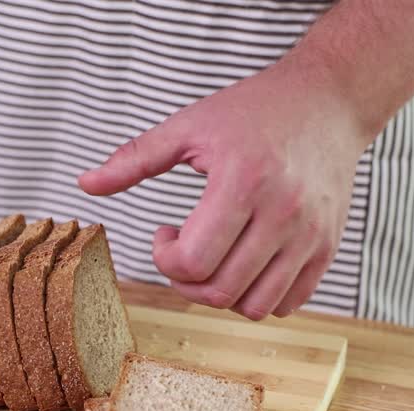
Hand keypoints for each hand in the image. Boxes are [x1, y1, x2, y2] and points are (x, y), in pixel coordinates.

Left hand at [78, 64, 368, 319]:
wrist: (329, 101)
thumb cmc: (255, 109)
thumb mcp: (190, 125)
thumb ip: (135, 158)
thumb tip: (84, 184)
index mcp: (243, 181)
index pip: (193, 261)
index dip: (164, 259)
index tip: (164, 233)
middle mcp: (283, 213)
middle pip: (220, 291)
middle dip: (185, 280)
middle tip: (183, 250)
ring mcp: (310, 234)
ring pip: (255, 306)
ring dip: (222, 294)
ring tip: (215, 258)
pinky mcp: (327, 247)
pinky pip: (288, 303)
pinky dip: (259, 297)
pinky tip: (245, 263)